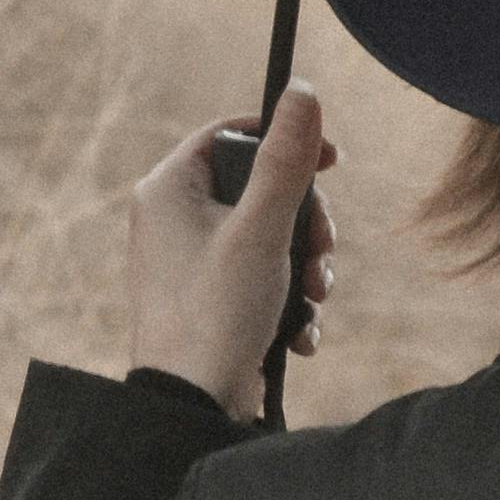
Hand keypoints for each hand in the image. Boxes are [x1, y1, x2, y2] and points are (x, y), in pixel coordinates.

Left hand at [129, 88, 336, 418]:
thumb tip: (303, 91)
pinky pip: (261, 277)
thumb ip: (286, 162)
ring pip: (270, 236)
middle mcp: (172, 220)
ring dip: (305, 265)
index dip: (285, 139)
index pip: (231, 133)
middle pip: (260, 188)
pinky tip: (298, 331)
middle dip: (305, 221)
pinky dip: (288, 299)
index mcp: (168, 190)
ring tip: (314, 296)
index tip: (332, 159)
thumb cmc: (216, 314)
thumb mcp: (262, 231)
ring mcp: (190, 262)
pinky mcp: (209, 299)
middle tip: (324, 247)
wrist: (192, 408)